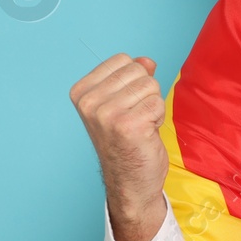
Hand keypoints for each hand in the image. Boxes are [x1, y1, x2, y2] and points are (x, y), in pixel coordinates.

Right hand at [69, 54, 168, 240]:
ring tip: (141, 125)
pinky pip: (158, 103)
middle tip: (136, 117)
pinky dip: (158, 118)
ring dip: (153, 106)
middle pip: (138, 70)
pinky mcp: (128, 125)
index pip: (123, 60)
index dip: (134, 80)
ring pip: (150, 85)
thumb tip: (147, 60)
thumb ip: (133, 78)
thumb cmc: (127, 141)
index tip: (126, 104)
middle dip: (146, 93)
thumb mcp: (123, 103)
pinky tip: (146, 133)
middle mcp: (88, 102)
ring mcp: (106, 114)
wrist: (129, 180)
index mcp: (81, 92)